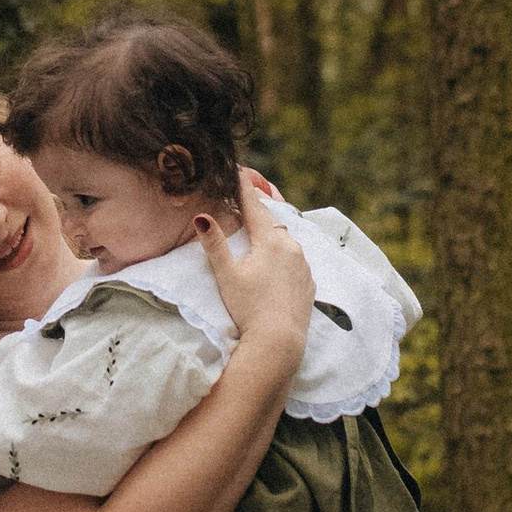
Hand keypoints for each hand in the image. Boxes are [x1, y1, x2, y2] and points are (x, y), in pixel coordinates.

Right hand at [219, 173, 312, 361]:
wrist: (279, 342)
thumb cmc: (249, 308)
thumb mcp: (227, 275)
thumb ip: (215, 244)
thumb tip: (202, 216)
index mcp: (270, 241)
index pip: (254, 206)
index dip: (244, 188)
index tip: (239, 170)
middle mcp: (292, 248)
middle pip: (272, 222)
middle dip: (259, 210)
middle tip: (248, 197)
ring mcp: (304, 266)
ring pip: (286, 241)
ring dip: (273, 233)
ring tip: (261, 230)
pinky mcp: (309, 284)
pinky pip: (296, 260)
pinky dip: (284, 254)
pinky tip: (277, 262)